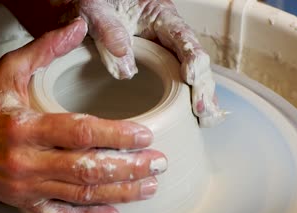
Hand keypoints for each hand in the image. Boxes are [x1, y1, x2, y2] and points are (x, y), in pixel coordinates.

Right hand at [0, 19, 166, 212]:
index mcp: (23, 126)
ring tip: (149, 186)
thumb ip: (45, 50)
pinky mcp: (25, 202)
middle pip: (86, 169)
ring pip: (81, 194)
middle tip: (158, 163)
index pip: (78, 132)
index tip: (145, 135)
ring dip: (119, 192)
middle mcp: (26, 161)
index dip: (115, 135)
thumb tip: (78, 27)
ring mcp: (26, 187)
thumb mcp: (8, 71)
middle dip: (128, 168)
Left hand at [72, 0, 227, 126]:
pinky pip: (179, 84)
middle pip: (195, 59)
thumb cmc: (95, 4)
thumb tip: (125, 68)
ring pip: (192, 74)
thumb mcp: (95, 11)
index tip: (190, 77)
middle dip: (202, 84)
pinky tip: (198, 117)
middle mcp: (168, 35)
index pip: (183, 36)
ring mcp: (165, 53)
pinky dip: (189, 100)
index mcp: (160, 15)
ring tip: (207, 118)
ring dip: (201, 96)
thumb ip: (108, 31)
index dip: (192, 57)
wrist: (89, 9)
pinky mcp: (159, 69)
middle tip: (201, 108)